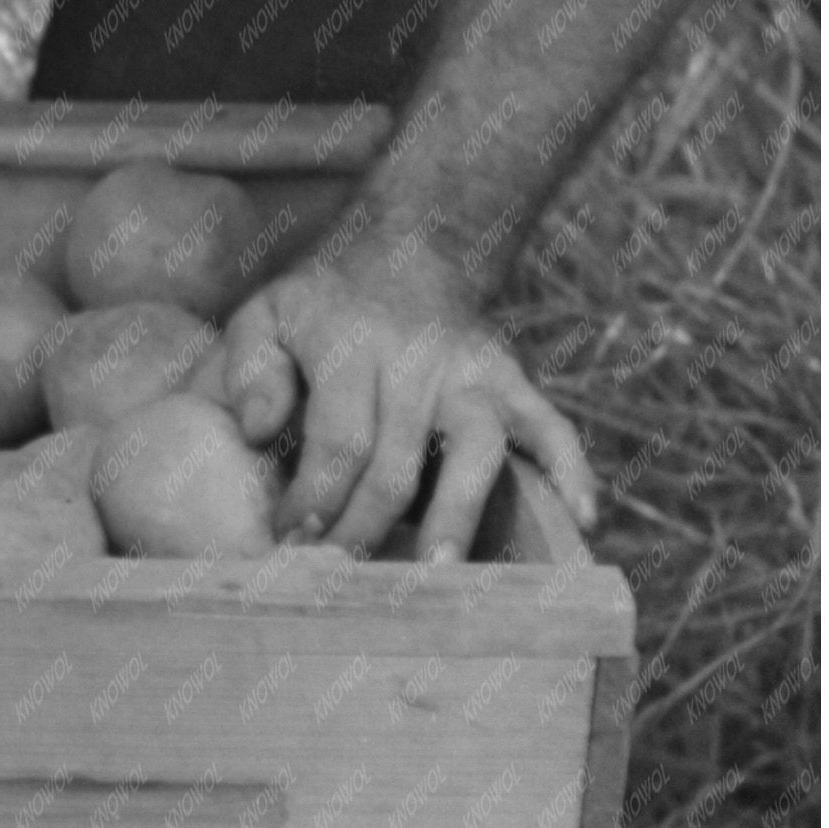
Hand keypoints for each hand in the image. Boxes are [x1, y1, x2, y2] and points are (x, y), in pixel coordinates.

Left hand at [215, 232, 597, 561]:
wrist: (406, 248)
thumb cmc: (321, 306)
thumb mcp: (265, 316)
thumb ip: (248, 371)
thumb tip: (254, 429)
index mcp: (349, 346)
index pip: (338, 439)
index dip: (318, 497)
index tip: (294, 541)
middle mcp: (416, 360)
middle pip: (399, 462)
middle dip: (368, 528)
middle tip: (345, 580)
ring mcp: (470, 372)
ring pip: (477, 449)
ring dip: (458, 514)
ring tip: (439, 573)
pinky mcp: (511, 379)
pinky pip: (549, 424)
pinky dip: (570, 468)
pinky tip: (580, 517)